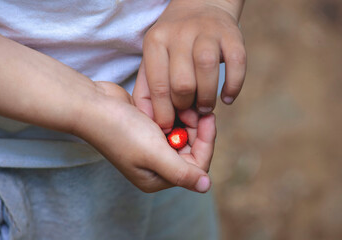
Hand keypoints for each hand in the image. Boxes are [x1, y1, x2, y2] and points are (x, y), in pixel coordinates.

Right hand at [73, 82, 215, 192]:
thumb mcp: (154, 154)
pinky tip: (177, 104)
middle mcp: (155, 166)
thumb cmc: (121, 131)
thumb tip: (206, 187)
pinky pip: (171, 126)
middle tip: (200, 109)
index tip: (210, 118)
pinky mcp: (148, 131)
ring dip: (188, 121)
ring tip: (187, 105)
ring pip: (182, 136)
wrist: (92, 106)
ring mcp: (151, 147)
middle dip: (197, 131)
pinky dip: (176, 116)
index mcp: (156, 178)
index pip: (195, 166)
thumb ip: (182, 172)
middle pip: (191, 150)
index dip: (207, 143)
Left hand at [133, 0, 245, 131]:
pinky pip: (236, 64)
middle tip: (190, 112)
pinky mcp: (232, 35)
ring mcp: (207, 32)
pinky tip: (227, 98)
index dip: (164, 113)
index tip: (169, 127)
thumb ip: (148, 89)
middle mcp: (179, 34)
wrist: (200, 6)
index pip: (158, 86)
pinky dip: (233, 86)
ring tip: (206, 108)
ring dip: (208, 98)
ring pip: (207, 70)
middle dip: (186, 106)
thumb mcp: (152, 59)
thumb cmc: (173, 44)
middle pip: (182, 82)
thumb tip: (155, 123)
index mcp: (155, 42)